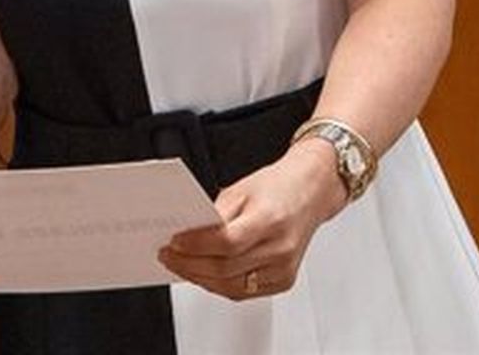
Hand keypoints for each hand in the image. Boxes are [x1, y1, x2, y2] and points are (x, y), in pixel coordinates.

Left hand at [157, 140, 345, 299]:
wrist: (310, 192)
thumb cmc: (277, 186)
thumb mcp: (240, 190)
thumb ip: (214, 216)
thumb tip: (186, 235)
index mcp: (269, 220)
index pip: (226, 242)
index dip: (195, 245)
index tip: (173, 242)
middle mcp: (280, 248)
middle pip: (226, 268)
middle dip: (190, 265)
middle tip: (168, 257)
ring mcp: (284, 268)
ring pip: (232, 286)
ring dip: (201, 279)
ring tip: (181, 267)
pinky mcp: (284, 281)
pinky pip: (245, 292)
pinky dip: (220, 285)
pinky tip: (204, 274)